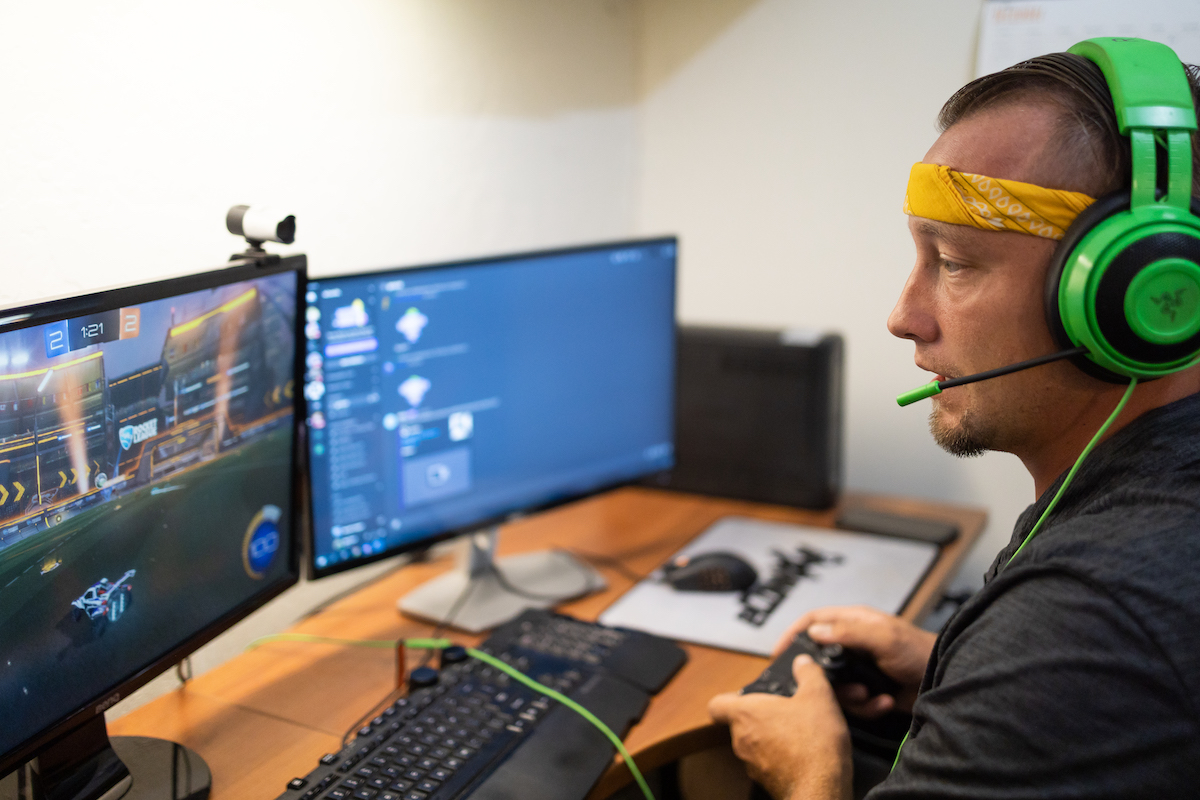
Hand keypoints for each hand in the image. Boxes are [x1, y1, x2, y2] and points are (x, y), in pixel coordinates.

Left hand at [710, 655, 851, 799]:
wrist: (820, 789)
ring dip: (771, 737)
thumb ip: (808, 674)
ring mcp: (751, 763)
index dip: (728, 698)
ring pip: (754, 744)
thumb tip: (804, 663)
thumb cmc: (813, 746)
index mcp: (745, 714)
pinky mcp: (765, 781)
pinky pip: (767, 763)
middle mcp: (741, 739)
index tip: (744, 695)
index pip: (717, 704)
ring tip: (798, 732)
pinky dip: (780, 757)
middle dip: (761, 716)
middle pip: (740, 723)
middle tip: (783, 711)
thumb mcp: (818, 697)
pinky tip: (803, 753)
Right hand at [773, 605, 935, 716]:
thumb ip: (848, 631)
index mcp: (853, 623)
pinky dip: (868, 707)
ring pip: (835, 687)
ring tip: (868, 695)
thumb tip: (814, 632)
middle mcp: (852, 645)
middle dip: (825, 679)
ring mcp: (860, 670)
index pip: (813, 621)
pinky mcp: (869, 691)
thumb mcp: (882, 636)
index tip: (778, 654)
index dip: (794, 634)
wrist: (943, 681)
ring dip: (850, 696)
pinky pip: (855, 703)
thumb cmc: (917, 651)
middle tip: (826, 689)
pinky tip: (884, 703)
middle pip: (820, 660)